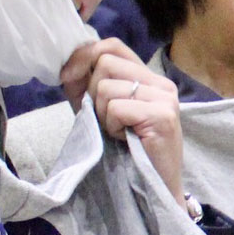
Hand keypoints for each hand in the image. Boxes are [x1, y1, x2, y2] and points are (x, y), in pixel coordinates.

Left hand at [63, 39, 184, 200]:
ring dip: (103, 115)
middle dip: (93, 93)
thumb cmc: (127, 151)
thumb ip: (86, 84)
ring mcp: (165, 98)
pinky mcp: (162, 116)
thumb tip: (68, 63)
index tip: (69, 78)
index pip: (112, 46)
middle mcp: (161, 83)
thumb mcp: (100, 110)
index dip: (86, 57)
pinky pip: (116, 108)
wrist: (155, 188)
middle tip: (107, 120)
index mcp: (150, 78)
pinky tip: (125, 139)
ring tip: (119, 132)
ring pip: (107, 87)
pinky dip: (112, 127)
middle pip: (106, 63)